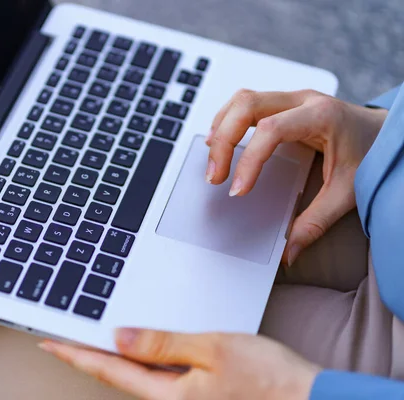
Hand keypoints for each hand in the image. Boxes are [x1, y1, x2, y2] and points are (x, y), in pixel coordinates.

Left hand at [40, 329, 319, 399]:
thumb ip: (163, 344)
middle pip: (118, 376)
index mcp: (169, 395)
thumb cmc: (268, 379)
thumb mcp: (212, 350)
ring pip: (137, 378)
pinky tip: (139, 348)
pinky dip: (141, 361)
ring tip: (92, 338)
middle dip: (88, 355)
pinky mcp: (199, 398)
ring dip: (113, 358)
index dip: (76, 353)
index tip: (49, 341)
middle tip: (62, 336)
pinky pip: (159, 379)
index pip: (109, 370)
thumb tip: (120, 337)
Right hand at [206, 89, 387, 264]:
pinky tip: (221, 142)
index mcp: (321, 116)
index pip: (271, 130)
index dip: (248, 160)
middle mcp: (303, 100)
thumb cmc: (371, 154)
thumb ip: (316, 222)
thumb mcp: (348, 191)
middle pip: (246, 105)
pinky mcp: (282, 103)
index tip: (238, 190)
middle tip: (215, 176)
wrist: (384, 132)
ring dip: (221, 128)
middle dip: (223, 141)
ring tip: (213, 160)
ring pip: (241, 100)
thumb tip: (288, 251)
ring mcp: (291, 98)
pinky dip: (227, 122)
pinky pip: (245, 103)